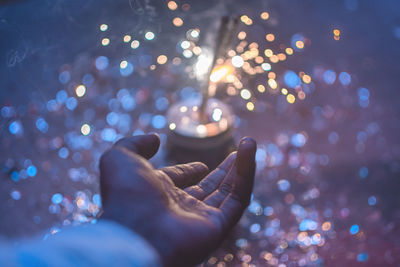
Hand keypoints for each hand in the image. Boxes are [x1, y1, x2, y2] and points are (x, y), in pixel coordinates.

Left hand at [100, 134, 255, 266]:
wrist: (133, 233)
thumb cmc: (124, 196)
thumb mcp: (121, 158)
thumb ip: (135, 144)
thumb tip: (156, 138)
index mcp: (158, 193)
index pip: (179, 181)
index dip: (189, 171)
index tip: (201, 165)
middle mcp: (180, 208)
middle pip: (209, 187)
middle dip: (223, 170)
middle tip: (237, 151)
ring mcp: (200, 218)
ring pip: (228, 192)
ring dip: (241, 167)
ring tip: (249, 143)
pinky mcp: (217, 227)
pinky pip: (238, 198)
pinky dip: (246, 174)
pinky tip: (248, 150)